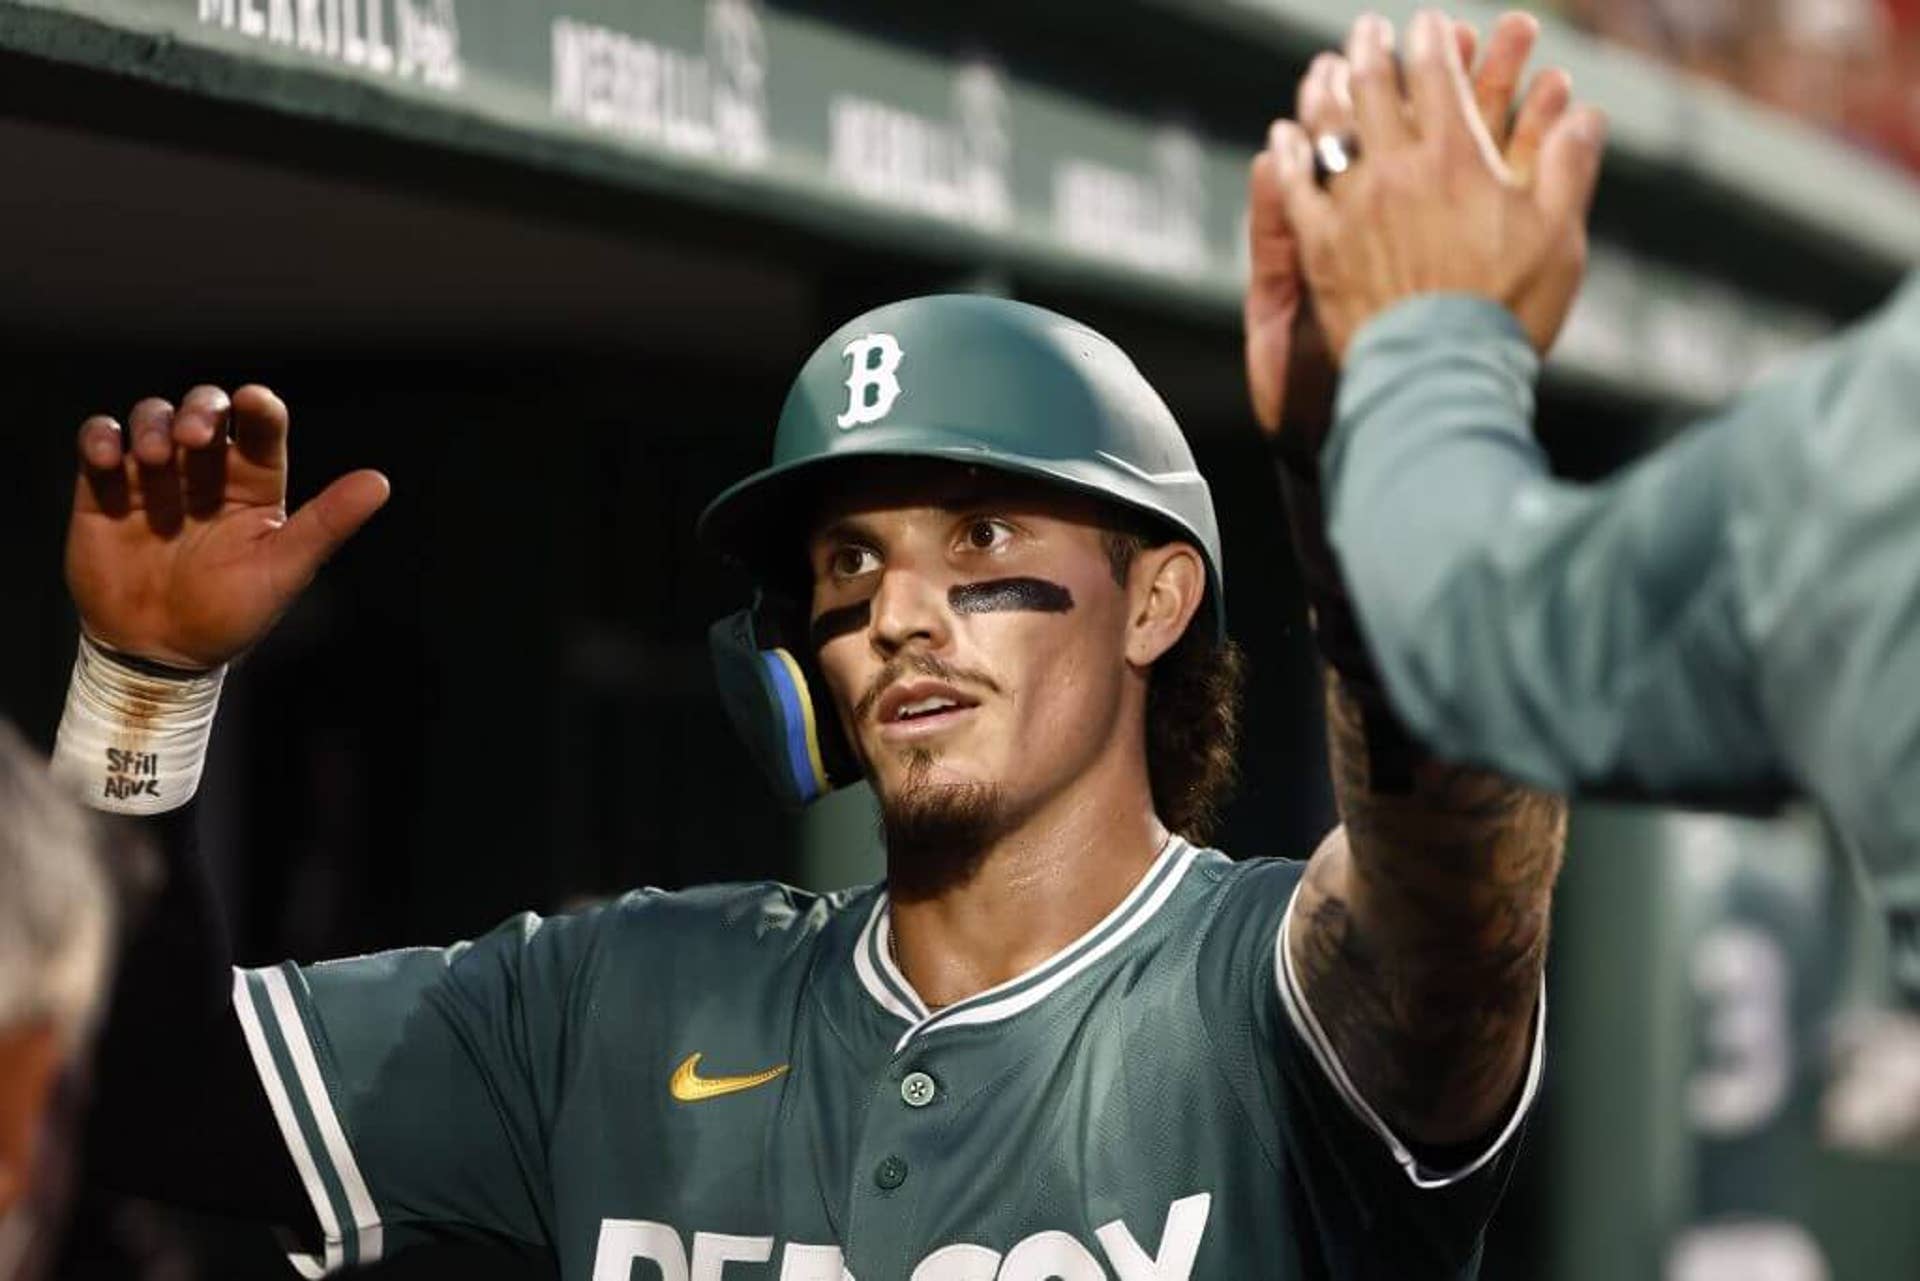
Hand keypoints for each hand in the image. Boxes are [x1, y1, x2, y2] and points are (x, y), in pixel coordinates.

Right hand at [64, 384, 389, 669]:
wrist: (161, 652)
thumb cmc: (230, 613)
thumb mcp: (285, 568)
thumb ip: (328, 523)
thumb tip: (379, 482)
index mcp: (254, 483)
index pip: (261, 429)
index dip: (259, 408)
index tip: (253, 401)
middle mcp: (205, 470)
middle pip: (205, 409)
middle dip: (200, 410)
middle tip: (194, 437)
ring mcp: (155, 476)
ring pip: (153, 418)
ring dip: (153, 424)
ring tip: (155, 456)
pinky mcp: (106, 488)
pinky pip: (99, 443)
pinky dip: (100, 437)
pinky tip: (108, 456)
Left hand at [1266, 9, 1606, 364]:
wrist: (1440, 375)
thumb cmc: (1507, 313)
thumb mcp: (1560, 237)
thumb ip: (1571, 167)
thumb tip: (1585, 115)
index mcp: (1458, 158)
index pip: (1438, 76)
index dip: (1433, 40)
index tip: (1429, 23)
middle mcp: (1397, 170)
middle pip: (1375, 89)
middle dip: (1372, 49)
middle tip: (1368, 29)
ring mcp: (1351, 207)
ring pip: (1328, 129)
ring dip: (1324, 91)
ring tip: (1322, 70)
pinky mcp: (1319, 249)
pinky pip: (1294, 189)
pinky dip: (1288, 156)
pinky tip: (1282, 138)